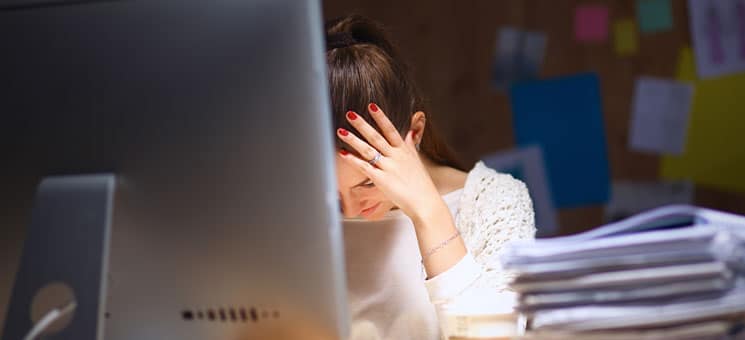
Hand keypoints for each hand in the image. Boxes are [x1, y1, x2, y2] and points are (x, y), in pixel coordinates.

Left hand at [336, 103, 446, 222]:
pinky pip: (365, 167)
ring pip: (368, 150)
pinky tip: (343, 153)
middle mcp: (396, 157)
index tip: (371, 106)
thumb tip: (412, 129)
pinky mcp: (382, 180)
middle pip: (376, 137)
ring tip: (341, 130)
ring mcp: (389, 168)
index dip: (381, 118)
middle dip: (362, 124)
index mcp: (404, 151)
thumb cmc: (421, 184)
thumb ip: (411, 143)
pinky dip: (353, 160)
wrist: (425, 202)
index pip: (391, 130)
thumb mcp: (417, 160)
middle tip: (350, 113)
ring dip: (354, 139)